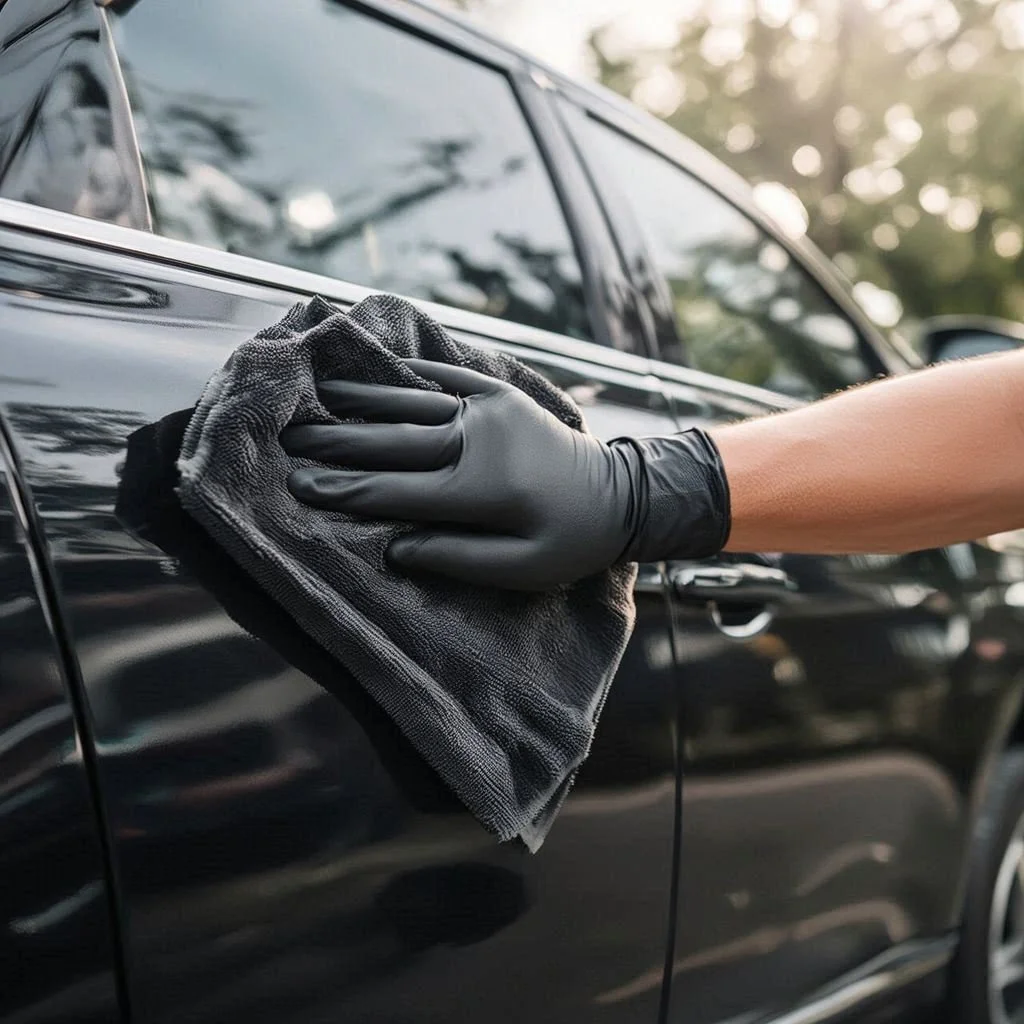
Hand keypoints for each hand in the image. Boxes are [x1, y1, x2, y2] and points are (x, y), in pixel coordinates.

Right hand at [281, 360, 728, 589]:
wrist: (622, 495)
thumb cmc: (570, 542)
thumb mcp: (522, 569)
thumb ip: (458, 558)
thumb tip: (395, 546)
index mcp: (480, 489)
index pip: (396, 489)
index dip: (344, 488)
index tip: (300, 485)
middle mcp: (477, 440)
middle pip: (392, 440)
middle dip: (337, 441)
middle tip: (290, 439)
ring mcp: (489, 410)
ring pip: (412, 402)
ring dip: (362, 400)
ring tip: (317, 395)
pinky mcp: (501, 395)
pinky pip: (448, 376)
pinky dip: (410, 373)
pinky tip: (379, 369)